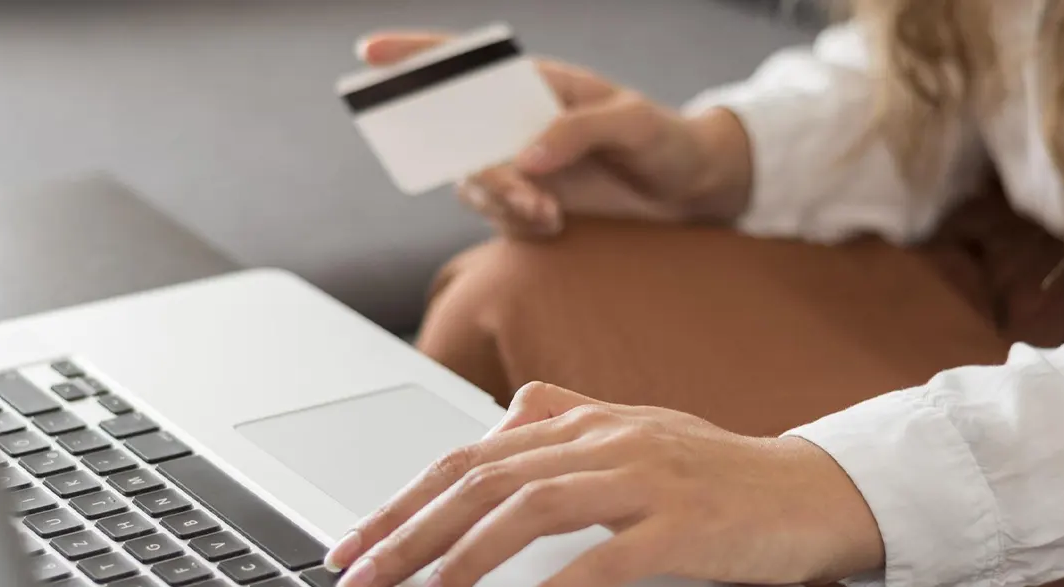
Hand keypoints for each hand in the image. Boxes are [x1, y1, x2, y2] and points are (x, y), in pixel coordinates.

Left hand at [324, 382, 884, 586]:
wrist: (817, 493)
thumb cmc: (722, 476)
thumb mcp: (639, 433)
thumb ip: (569, 421)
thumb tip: (499, 417)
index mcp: (588, 423)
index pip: (472, 456)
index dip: (404, 500)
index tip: (356, 545)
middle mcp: (608, 440)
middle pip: (484, 478)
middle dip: (410, 531)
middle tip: (359, 576)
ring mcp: (646, 478)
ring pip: (530, 505)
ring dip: (462, 556)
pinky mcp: (683, 524)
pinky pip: (604, 559)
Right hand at [357, 32, 753, 237]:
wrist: (691, 193)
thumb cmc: (666, 141)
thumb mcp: (634, 123)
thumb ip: (580, 130)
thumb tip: (526, 156)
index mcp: (535, 83)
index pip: (464, 64)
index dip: (414, 55)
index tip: (371, 51)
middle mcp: (515, 123)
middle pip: (456, 135)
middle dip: (478, 167)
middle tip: (519, 190)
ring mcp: (518, 167)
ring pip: (474, 185)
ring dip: (502, 203)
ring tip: (550, 214)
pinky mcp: (528, 206)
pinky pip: (499, 219)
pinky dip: (520, 225)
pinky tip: (557, 225)